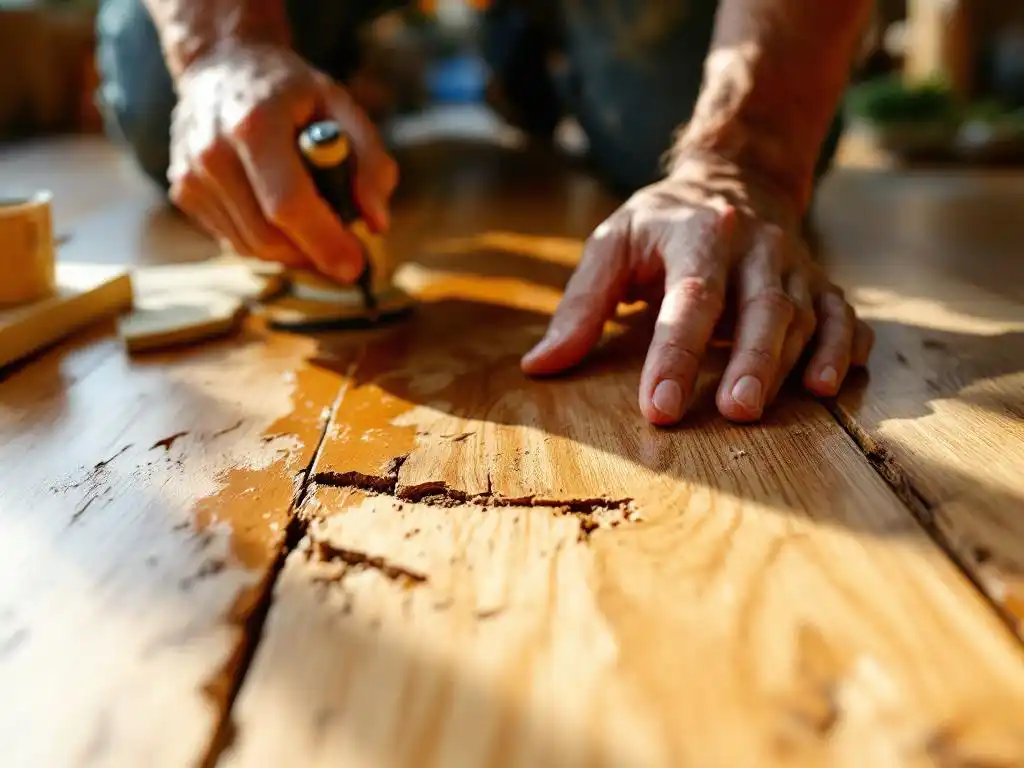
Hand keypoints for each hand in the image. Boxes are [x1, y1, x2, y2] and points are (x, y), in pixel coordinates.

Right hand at [167, 42, 397, 282]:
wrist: (224, 66)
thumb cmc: (292, 92)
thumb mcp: (343, 107)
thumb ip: (370, 163)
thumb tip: (377, 223)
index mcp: (254, 124)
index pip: (288, 204)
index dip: (324, 242)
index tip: (355, 266)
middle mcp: (212, 152)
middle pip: (268, 236)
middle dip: (313, 254)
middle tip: (345, 251)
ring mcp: (191, 175)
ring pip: (252, 247)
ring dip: (293, 251)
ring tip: (316, 224)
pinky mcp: (184, 194)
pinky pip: (235, 241)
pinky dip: (268, 241)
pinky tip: (282, 214)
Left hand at [520, 155, 873, 424]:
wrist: (733, 180)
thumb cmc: (661, 225)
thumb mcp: (612, 245)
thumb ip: (580, 305)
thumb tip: (540, 366)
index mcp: (696, 233)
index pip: (689, 297)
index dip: (675, 353)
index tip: (659, 407)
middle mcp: (754, 246)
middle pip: (762, 304)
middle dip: (752, 360)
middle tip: (736, 412)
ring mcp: (793, 264)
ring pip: (805, 313)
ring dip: (795, 362)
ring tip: (787, 407)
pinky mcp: (819, 283)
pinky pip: (842, 315)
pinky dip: (844, 348)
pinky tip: (831, 384)